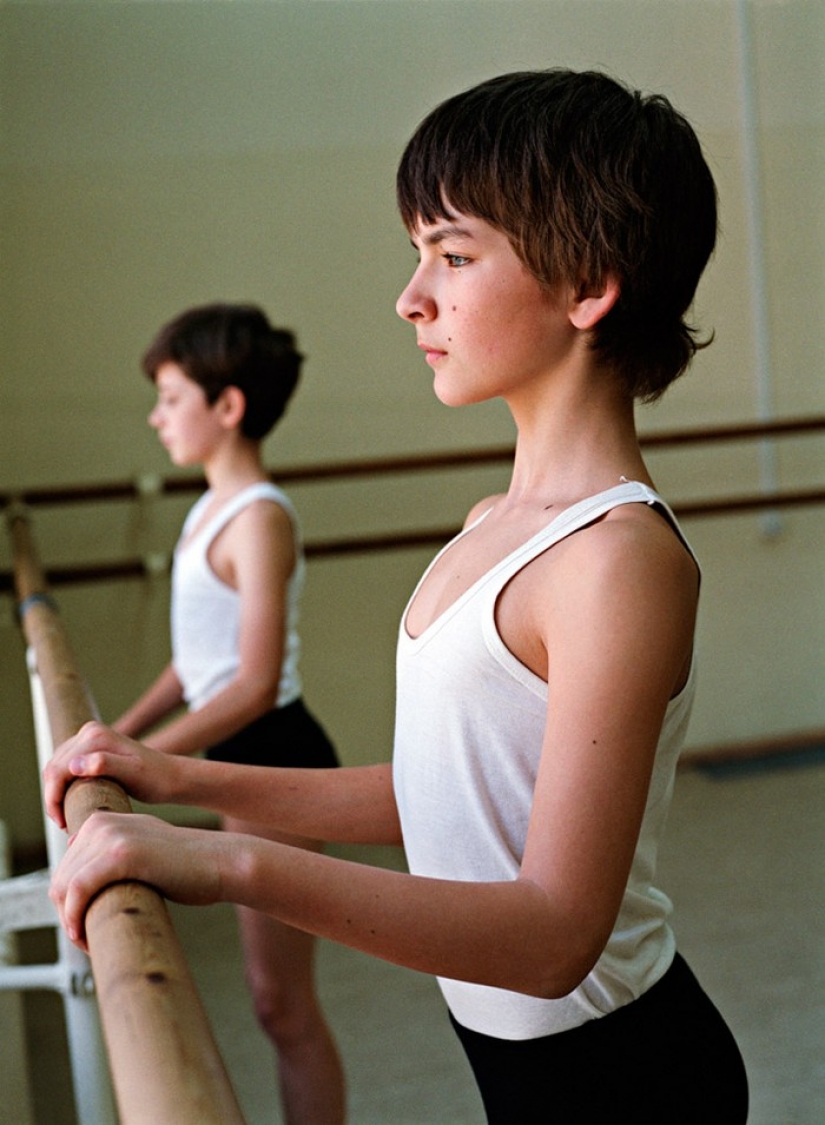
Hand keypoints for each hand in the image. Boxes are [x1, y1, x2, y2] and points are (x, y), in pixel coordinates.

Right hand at [44, 721, 179, 828]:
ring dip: (56, 793)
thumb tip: (74, 765)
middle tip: (63, 824)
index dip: (53, 797)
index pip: (58, 768)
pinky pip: (66, 768)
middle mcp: (89, 732)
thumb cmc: (155, 778)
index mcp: (95, 736)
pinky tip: (70, 806)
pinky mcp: (91, 749)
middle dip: (53, 797)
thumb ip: (106, 765)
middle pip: (53, 767)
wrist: (170, 776)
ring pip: (57, 768)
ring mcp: (89, 739)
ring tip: (65, 818)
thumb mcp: (133, 773)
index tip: (61, 822)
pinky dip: (63, 787)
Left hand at [49, 811, 222, 948]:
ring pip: (64, 886)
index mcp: (104, 820)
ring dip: (70, 920)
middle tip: (85, 939)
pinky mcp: (121, 854)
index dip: (69, 902)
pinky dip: (75, 917)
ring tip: (88, 941)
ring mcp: (111, 835)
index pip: (66, 867)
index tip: (84, 924)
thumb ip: (113, 852)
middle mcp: (102, 823)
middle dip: (67, 913)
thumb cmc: (185, 866)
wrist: (219, 862)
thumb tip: (78, 868)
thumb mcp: (143, 849)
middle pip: (60, 878)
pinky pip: (78, 889)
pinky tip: (85, 935)